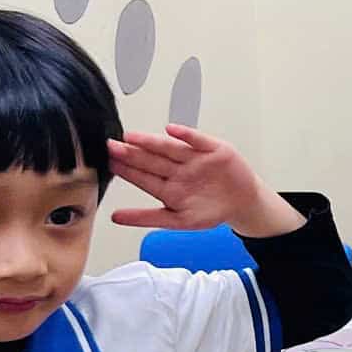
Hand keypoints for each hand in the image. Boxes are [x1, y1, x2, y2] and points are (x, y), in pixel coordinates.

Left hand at [107, 125, 288, 235]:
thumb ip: (146, 217)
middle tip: (111, 145)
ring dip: (151, 142)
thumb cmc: (211, 212)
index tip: (108, 162)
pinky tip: (172, 130)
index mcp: (168, 186)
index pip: (143, 176)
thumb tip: (115, 217)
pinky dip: (186, 135)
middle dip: (131, 153)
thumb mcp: (178, 221)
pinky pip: (198, 140)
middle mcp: (178, 170)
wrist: (243, 204)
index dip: (126, 169)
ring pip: (170, 149)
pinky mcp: (213, 150)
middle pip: (152, 160)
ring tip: (132, 137)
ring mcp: (195, 159)